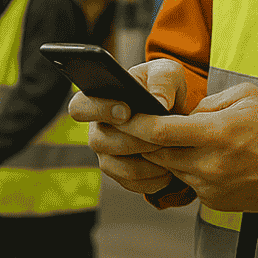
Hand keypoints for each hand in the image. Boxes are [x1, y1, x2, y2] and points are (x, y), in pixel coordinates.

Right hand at [68, 58, 187, 195]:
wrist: (178, 114)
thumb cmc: (165, 86)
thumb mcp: (168, 73)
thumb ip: (163, 79)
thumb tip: (158, 102)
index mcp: (99, 98)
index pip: (79, 106)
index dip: (98, 110)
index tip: (127, 111)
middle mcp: (98, 129)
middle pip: (99, 142)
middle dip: (132, 140)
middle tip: (158, 136)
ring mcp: (108, 154)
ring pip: (117, 167)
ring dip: (145, 162)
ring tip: (169, 152)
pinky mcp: (122, 175)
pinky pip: (132, 183)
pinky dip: (153, 178)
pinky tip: (170, 168)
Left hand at [115, 82, 257, 212]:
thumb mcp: (247, 97)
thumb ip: (209, 102)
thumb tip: (184, 112)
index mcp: (215, 134)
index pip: (161, 131)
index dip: (135, 122)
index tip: (120, 112)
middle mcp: (209, 165)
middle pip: (157, 153)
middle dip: (139, 140)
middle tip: (126, 123)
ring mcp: (211, 188)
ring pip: (170, 168)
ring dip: (160, 154)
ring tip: (156, 136)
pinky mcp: (215, 202)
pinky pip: (188, 181)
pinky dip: (182, 167)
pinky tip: (188, 154)